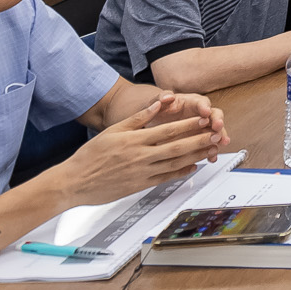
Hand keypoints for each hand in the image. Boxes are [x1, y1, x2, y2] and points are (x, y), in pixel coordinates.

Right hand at [50, 104, 221, 208]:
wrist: (74, 182)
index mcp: (134, 141)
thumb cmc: (91, 155)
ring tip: (210, 149)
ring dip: (195, 156)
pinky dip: (181, 172)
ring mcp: (142, 173)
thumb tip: (159, 104)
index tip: (204, 119)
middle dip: (199, 140)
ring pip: (175, 163)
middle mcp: (141, 157)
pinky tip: (193, 167)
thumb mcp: (114, 130)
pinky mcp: (140, 185)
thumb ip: (139, 117)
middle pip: (177, 147)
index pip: (168, 131)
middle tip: (216, 134)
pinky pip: (166, 178)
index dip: (189, 125)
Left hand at [145, 88, 229, 155]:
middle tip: (218, 127)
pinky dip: (211, 152)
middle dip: (218, 121)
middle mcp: (202, 114)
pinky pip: (210, 145)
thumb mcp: (159, 101)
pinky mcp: (201, 140)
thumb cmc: (161, 109)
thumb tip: (167, 97)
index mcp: (193, 102)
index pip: (202, 103)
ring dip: (220, 137)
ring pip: (216, 131)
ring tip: (221, 143)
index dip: (205, 107)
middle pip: (215, 115)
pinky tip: (212, 157)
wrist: (159, 122)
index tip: (205, 112)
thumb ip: (162, 97)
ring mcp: (203, 128)